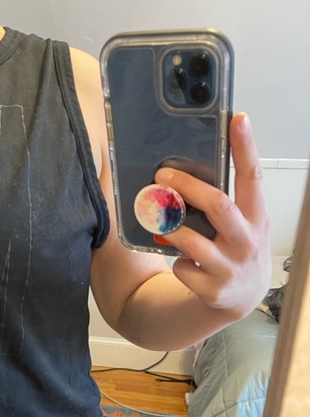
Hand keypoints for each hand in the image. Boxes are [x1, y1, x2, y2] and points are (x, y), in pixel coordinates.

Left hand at [154, 112, 271, 319]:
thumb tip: (185, 173)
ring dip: (171, 229)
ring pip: (191, 239)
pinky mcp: (213, 289)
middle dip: (186, 187)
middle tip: (161, 176)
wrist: (242, 297)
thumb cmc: (238, 250)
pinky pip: (181, 267)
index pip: (253, 177)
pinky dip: (175, 260)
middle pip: (217, 204)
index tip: (238, 119)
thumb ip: (223, 202)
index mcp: (255, 217)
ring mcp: (231, 267)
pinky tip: (183, 262)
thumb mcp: (242, 224)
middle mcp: (247, 240)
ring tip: (163, 224)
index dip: (246, 147)